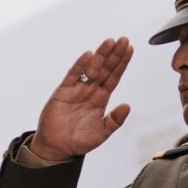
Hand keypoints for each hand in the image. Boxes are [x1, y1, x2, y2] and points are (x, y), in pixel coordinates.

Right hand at [32, 37, 133, 159]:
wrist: (57, 148)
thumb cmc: (80, 141)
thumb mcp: (102, 133)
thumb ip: (115, 120)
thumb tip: (128, 106)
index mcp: (101, 99)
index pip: (114, 77)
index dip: (122, 63)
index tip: (130, 49)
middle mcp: (90, 91)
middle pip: (105, 69)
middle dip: (114, 54)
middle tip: (123, 39)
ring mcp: (77, 89)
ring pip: (91, 68)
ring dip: (101, 55)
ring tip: (110, 42)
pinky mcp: (63, 91)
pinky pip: (73, 75)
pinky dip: (80, 65)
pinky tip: (89, 55)